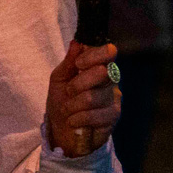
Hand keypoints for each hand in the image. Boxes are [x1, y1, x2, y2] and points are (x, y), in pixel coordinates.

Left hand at [46, 42, 120, 157]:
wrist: (62, 130)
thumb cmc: (62, 100)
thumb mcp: (59, 79)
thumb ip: (68, 62)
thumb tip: (76, 43)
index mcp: (98, 65)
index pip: (108, 52)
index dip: (93, 56)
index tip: (78, 64)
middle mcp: (111, 79)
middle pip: (102, 72)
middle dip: (78, 84)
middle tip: (68, 92)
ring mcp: (114, 98)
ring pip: (93, 97)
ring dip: (73, 105)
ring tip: (67, 110)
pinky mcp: (113, 116)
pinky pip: (94, 115)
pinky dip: (78, 119)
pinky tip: (74, 121)